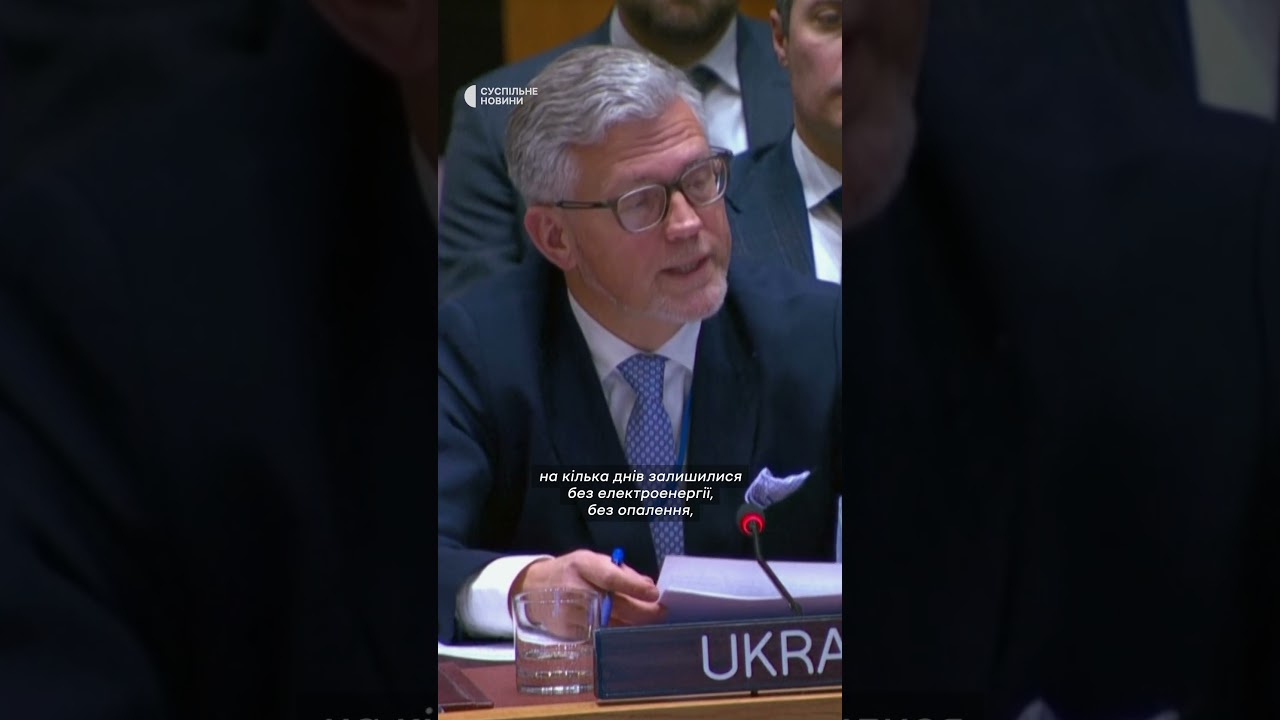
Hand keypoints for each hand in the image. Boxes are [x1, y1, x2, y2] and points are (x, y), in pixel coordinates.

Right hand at [511, 549, 664, 626]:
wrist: (534, 589)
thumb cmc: (570, 572)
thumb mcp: (591, 561)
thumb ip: (620, 572)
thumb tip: (648, 586)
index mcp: (581, 565)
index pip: (611, 578)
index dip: (634, 587)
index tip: (654, 593)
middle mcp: (575, 590)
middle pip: (615, 606)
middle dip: (643, 611)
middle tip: (660, 612)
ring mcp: (571, 615)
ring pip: (612, 625)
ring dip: (632, 624)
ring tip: (646, 620)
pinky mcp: (570, 632)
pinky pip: (601, 635)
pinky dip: (616, 633)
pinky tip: (625, 629)